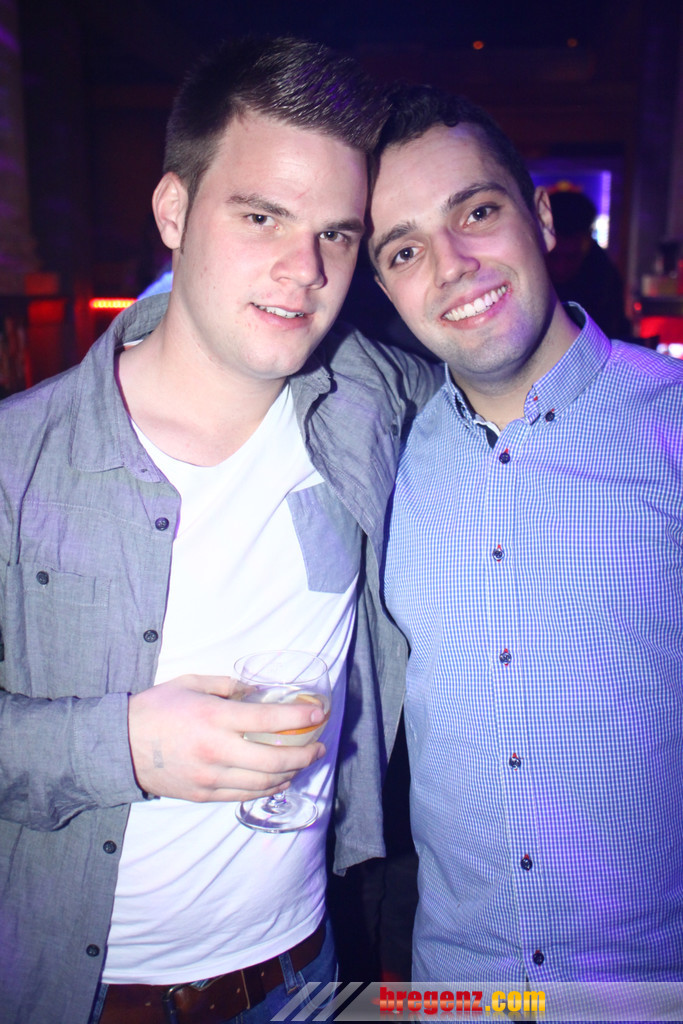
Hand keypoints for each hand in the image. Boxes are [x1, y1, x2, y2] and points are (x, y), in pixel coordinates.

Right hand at [128, 674, 325, 801]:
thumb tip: (256, 690)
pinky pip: (245, 795)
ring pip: (264, 783)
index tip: (319, 713)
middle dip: (305, 754)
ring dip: (292, 773)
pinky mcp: (204, 795)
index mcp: (214, 717)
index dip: (299, 717)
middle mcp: (216, 750)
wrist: (120, 746)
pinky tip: (280, 779)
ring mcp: (211, 777)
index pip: (269, 719)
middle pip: (275, 760)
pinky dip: (269, 788)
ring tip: (305, 762)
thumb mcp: (190, 683)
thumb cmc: (156, 709)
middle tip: (319, 746)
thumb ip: (227, 685)